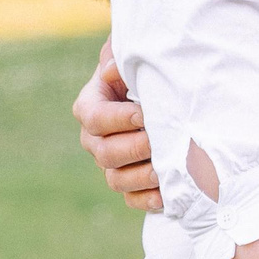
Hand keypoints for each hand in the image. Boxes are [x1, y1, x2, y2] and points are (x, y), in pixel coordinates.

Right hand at [74, 39, 160, 211]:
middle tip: (158, 142)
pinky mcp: (129, 183)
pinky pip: (132, 199)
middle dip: (133, 148)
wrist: (164, 92)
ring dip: (140, 177)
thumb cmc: (146, 70)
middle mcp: (95, 139)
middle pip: (104, 152)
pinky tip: (167, 194)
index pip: (94, 117)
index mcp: (91, 105)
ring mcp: (111, 164)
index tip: (143, 114)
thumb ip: (119, 58)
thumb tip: (111, 70)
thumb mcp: (132, 60)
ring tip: (164, 169)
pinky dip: (147, 199)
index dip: (117, 118)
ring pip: (116, 179)